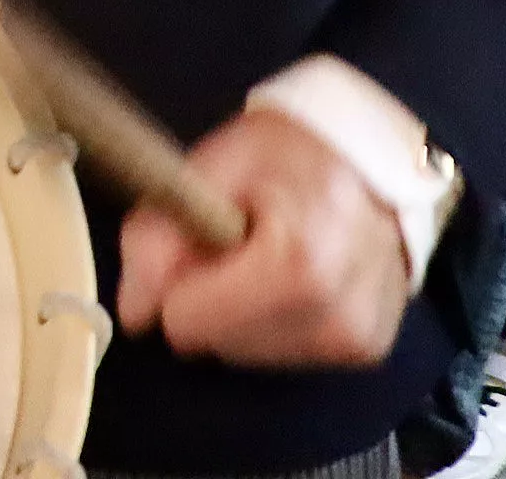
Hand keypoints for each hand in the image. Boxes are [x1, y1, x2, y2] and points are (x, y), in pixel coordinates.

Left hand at [113, 106, 413, 370]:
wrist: (371, 151)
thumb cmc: (286, 153)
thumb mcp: (209, 169)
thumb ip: (158, 235)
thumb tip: (134, 313)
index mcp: (301, 265)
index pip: (187, 322)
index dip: (181, 275)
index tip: (209, 233)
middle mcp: (338, 315)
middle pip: (216, 343)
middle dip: (213, 294)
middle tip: (243, 239)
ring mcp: (357, 338)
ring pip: (246, 354)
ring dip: (243, 311)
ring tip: (273, 252)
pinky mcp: (367, 349)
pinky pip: (283, 355)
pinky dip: (277, 320)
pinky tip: (297, 275)